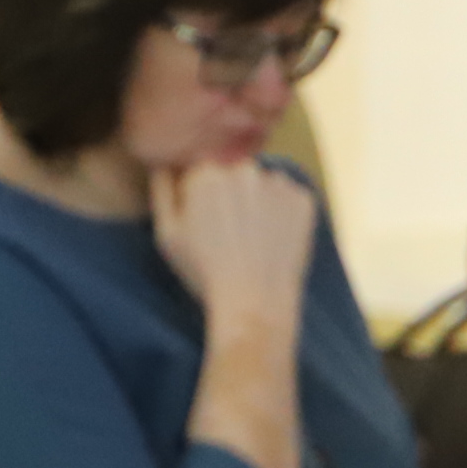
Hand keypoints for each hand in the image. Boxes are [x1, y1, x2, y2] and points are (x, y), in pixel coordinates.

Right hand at [150, 155, 316, 336]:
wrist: (254, 302)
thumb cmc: (204, 272)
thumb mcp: (167, 234)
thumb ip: (162, 192)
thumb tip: (163, 165)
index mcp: (206, 172)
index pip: (203, 170)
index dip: (202, 196)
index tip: (207, 222)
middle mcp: (243, 168)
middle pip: (235, 173)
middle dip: (232, 194)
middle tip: (232, 233)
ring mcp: (277, 183)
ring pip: (264, 184)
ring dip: (259, 201)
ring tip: (254, 239)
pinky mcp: (304, 200)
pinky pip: (290, 199)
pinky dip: (284, 214)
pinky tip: (274, 241)